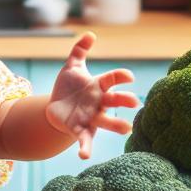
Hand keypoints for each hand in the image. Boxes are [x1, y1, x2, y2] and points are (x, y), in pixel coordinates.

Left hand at [45, 32, 140, 158]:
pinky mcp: (79, 130)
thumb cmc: (68, 88)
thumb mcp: (72, 67)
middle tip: (135, 101)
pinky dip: (85, 148)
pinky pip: (84, 140)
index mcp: (98, 87)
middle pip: (113, 101)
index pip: (112, 80)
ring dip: (115, 125)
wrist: (54, 109)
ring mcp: (90, 118)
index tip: (129, 76)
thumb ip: (79, 50)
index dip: (120, 77)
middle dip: (123, 100)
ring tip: (127, 129)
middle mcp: (98, 103)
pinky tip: (83, 156)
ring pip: (105, 122)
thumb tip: (90, 34)